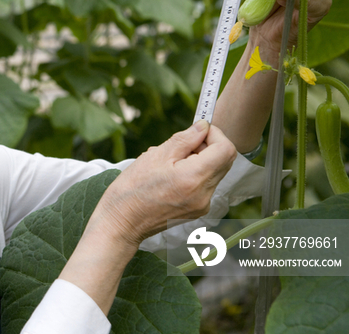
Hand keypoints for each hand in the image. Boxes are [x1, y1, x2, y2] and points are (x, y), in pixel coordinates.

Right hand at [93, 120, 236, 246]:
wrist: (122, 222)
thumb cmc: (133, 188)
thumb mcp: (156, 156)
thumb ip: (184, 139)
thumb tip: (203, 126)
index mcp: (194, 178)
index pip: (226, 149)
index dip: (215, 135)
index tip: (198, 131)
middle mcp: (204, 194)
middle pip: (224, 161)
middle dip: (208, 146)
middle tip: (182, 146)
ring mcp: (202, 205)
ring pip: (215, 172)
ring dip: (200, 160)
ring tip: (172, 163)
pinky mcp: (198, 210)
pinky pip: (205, 184)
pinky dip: (194, 174)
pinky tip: (172, 176)